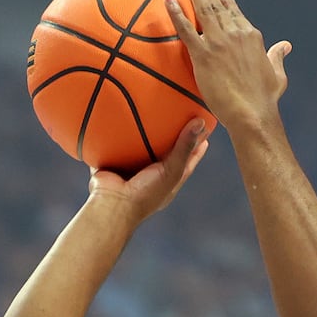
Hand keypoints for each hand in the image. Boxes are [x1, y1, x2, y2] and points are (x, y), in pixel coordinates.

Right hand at [87, 121, 209, 222]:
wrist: (112, 205)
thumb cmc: (145, 193)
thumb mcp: (171, 171)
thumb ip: (184, 147)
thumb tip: (200, 121)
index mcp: (168, 181)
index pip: (187, 159)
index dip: (196, 145)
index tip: (204, 127)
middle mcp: (150, 176)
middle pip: (164, 152)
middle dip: (170, 136)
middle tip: (178, 115)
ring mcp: (131, 171)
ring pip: (139, 150)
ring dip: (142, 136)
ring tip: (148, 112)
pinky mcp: (113, 166)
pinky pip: (115, 148)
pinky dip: (116, 137)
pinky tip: (118, 120)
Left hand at [164, 0, 291, 134]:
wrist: (253, 113)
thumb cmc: (265, 99)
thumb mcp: (277, 73)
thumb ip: (277, 56)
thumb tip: (285, 46)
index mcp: (251, 36)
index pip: (236, 13)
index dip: (226, 2)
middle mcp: (235, 34)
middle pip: (217, 6)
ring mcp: (218, 42)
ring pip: (203, 10)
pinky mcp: (203, 55)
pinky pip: (185, 29)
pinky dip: (176, 12)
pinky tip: (168, 0)